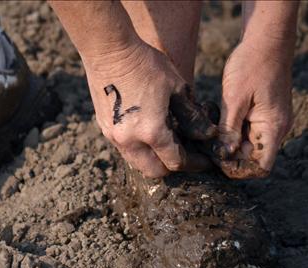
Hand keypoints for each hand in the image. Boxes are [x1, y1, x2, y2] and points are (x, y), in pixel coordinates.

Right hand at [83, 41, 215, 177]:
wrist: (108, 51)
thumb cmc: (145, 64)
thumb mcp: (176, 88)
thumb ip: (192, 116)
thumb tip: (206, 134)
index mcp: (151, 131)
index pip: (176, 161)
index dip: (194, 163)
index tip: (203, 160)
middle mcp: (130, 140)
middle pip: (154, 171)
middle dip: (172, 167)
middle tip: (185, 155)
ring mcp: (113, 136)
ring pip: (136, 162)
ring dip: (153, 159)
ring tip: (166, 143)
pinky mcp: (105, 128)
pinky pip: (125, 149)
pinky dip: (139, 148)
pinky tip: (148, 132)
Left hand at [218, 39, 293, 177]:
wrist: (264, 40)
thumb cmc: (252, 64)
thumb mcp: (235, 98)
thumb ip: (229, 129)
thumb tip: (223, 155)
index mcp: (272, 128)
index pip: (260, 166)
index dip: (239, 169)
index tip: (216, 160)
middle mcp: (273, 129)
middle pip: (250, 157)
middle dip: (226, 155)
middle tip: (203, 145)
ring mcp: (267, 121)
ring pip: (244, 145)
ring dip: (225, 142)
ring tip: (206, 131)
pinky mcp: (259, 113)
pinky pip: (243, 130)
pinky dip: (227, 129)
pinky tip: (212, 119)